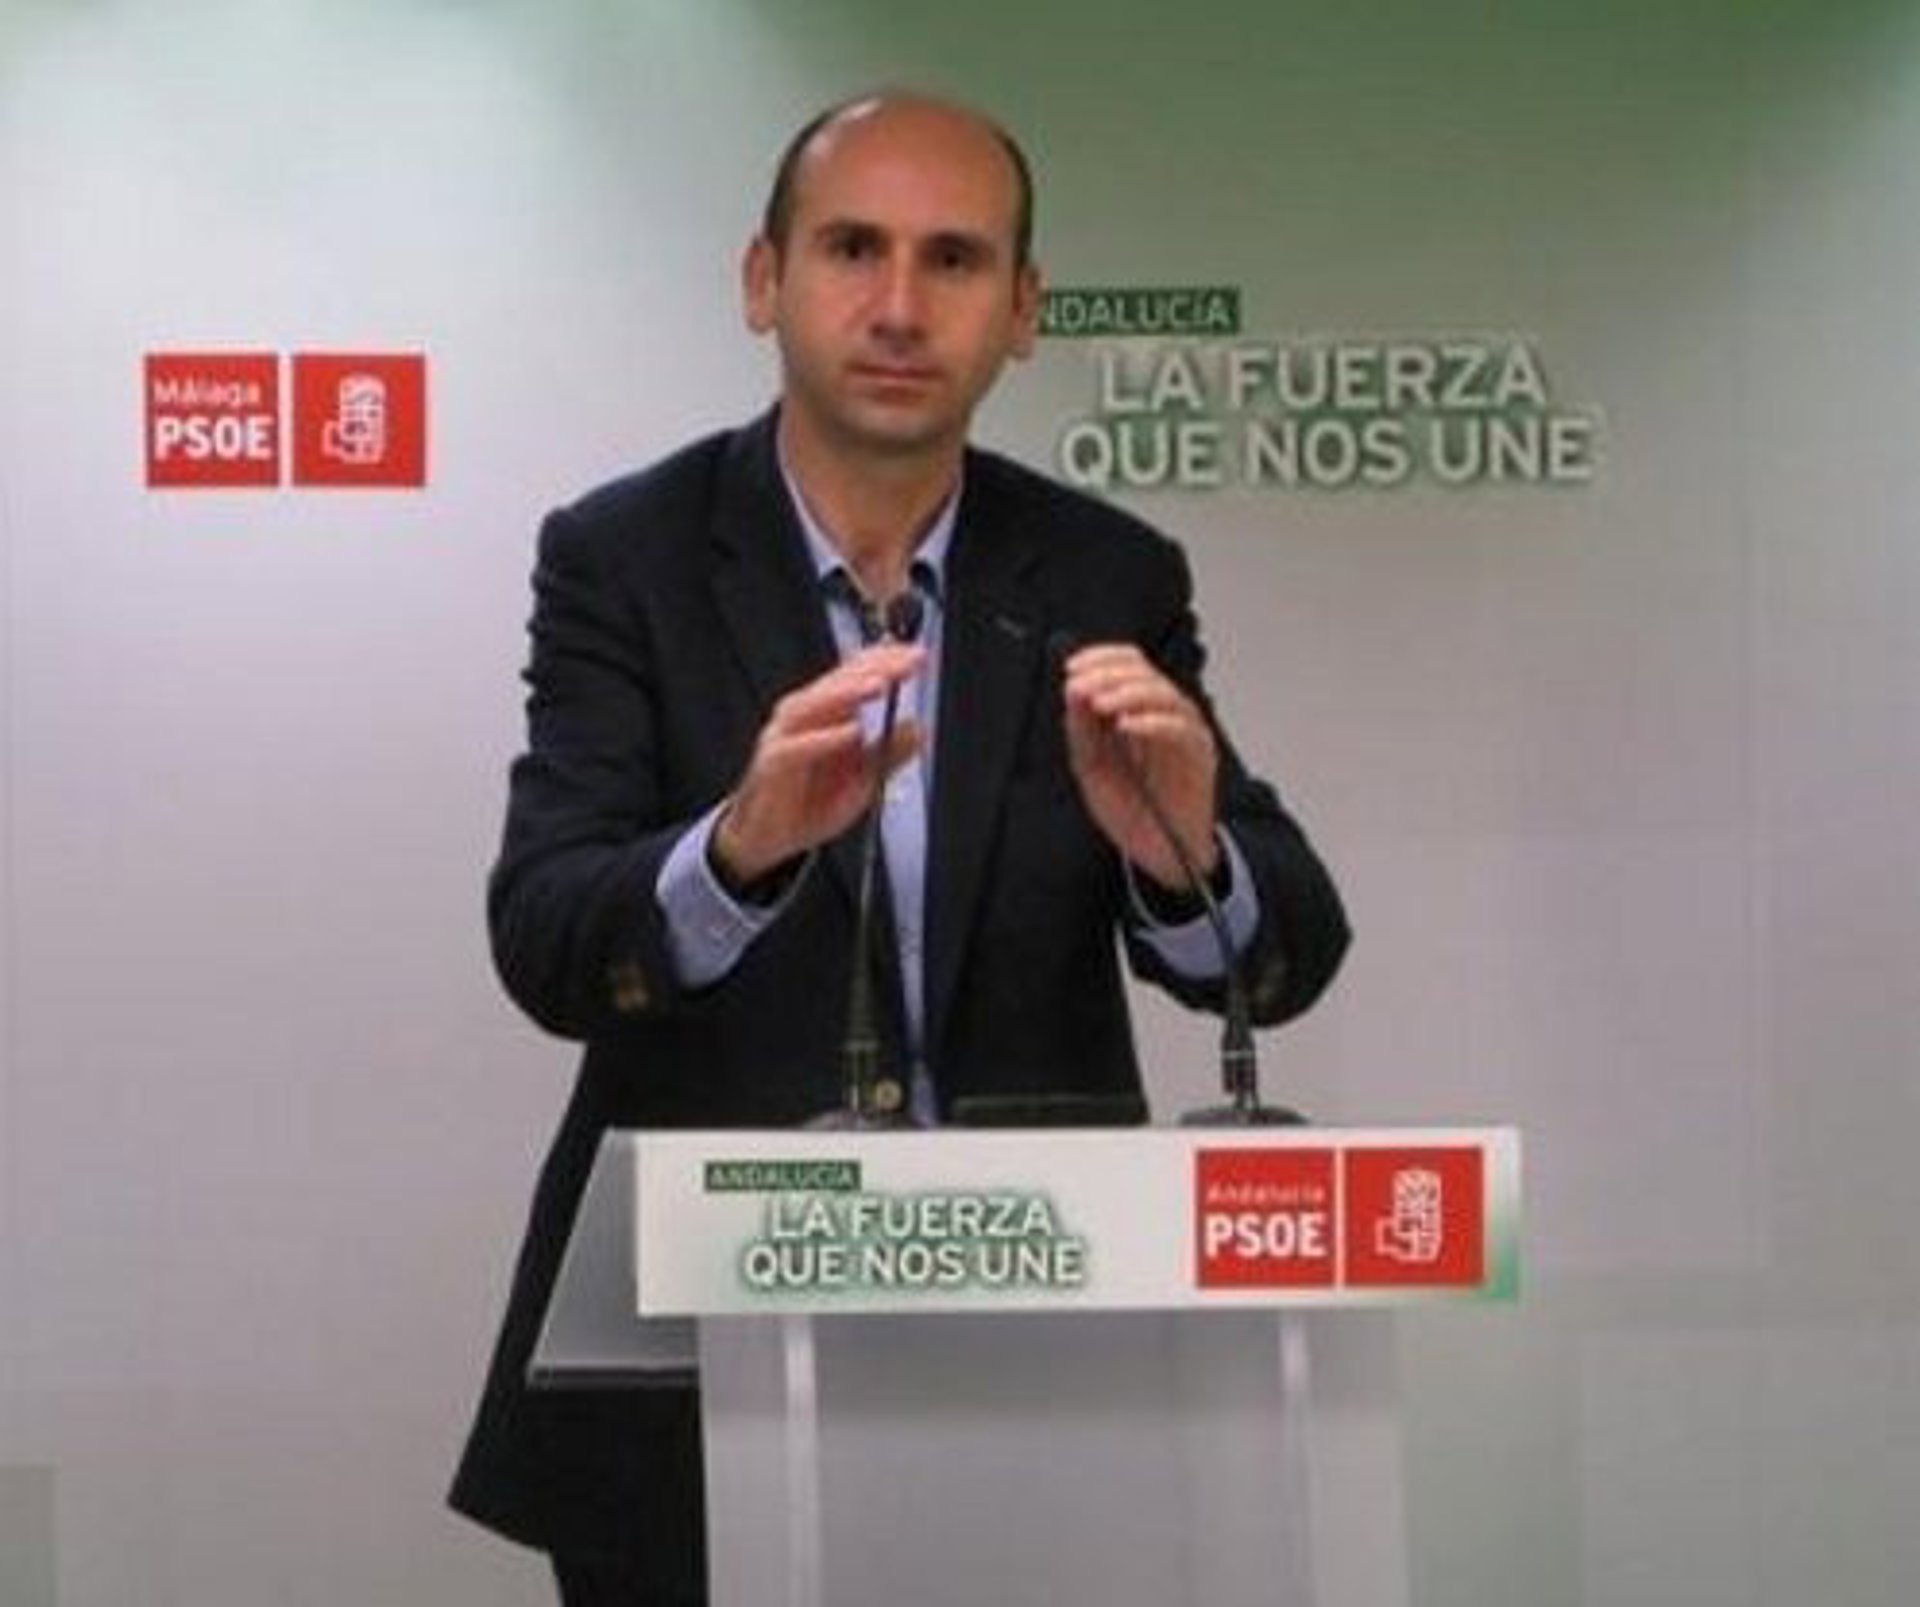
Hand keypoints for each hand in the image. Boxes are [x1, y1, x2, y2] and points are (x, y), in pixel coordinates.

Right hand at [712, 641, 926, 883]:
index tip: (918, 657)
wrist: (769, 839)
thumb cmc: (810, 803)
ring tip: (880, 684)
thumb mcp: (862, 779)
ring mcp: (784, 737)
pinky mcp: (772, 764)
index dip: (886, 661)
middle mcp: (804, 717)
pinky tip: (851, 732)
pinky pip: (796, 747)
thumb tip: (919, 729)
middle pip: (838, 681)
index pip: (855, 674)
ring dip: (848, 692)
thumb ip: (889, 753)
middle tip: (907, 662)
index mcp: (826, 713)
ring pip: (813, 703)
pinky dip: (823, 738)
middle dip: (875, 668)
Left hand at [1062, 644, 1219, 890]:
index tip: (1072, 667)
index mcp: (1139, 711)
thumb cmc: (1131, 811)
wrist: (1158, 853)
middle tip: (1082, 687)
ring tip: (1101, 705)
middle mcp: (1165, 716)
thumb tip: (1073, 689)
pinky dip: (1152, 723)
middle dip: (1108, 676)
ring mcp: (1185, 733)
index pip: (1129, 665)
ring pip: (1165, 694)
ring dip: (1128, 693)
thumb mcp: (1091, 768)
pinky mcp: (1200, 756)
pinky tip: (1127, 726)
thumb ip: (1082, 730)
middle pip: (1145, 673)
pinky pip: (1181, 729)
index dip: (1101, 658)